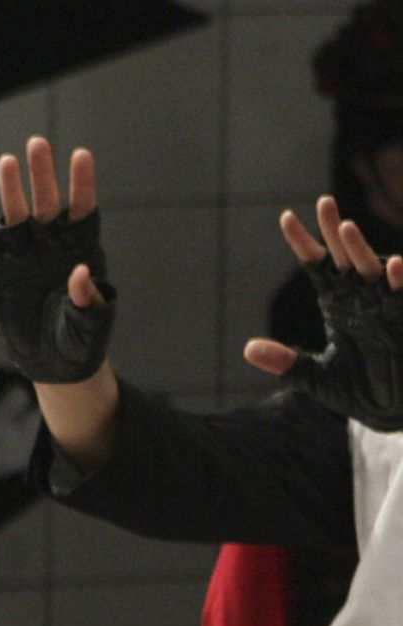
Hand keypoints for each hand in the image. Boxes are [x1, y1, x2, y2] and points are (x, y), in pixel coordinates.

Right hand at [0, 136, 113, 383]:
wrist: (53, 363)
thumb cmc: (81, 341)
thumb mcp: (91, 323)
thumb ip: (87, 299)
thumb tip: (79, 272)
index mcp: (80, 251)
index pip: (81, 211)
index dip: (81, 184)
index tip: (80, 155)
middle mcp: (50, 247)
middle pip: (45, 204)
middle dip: (41, 174)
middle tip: (36, 143)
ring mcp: (22, 257)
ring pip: (15, 217)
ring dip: (11, 190)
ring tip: (7, 161)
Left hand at [249, 195, 402, 429]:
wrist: (391, 411)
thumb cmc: (357, 389)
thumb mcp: (314, 378)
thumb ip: (286, 361)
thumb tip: (249, 350)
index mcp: (338, 303)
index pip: (317, 265)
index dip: (303, 242)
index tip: (286, 217)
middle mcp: (362, 297)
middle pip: (345, 256)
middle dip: (335, 230)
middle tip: (324, 202)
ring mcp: (385, 305)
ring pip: (372, 268)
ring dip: (361, 249)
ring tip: (346, 227)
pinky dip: (401, 279)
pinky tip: (394, 264)